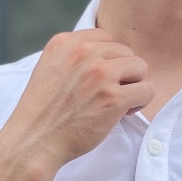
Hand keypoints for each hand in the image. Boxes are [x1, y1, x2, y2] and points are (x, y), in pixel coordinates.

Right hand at [0, 28, 154, 177]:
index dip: (106, 60)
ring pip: (140, 67)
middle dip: (121, 73)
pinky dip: (139, 103)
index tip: (95, 79)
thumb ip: (75, 57)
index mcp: (65, 43)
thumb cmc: (44, 112)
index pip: (106, 38)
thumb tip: (109, 54)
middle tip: (105, 95)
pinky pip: (147, 90)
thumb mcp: (51, 69)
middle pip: (126, 52)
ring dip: (132, 86)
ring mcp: (99, 75)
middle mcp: (83, 53)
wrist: (34, 142)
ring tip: (115, 102)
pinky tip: (122, 113)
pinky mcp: (113, 98)